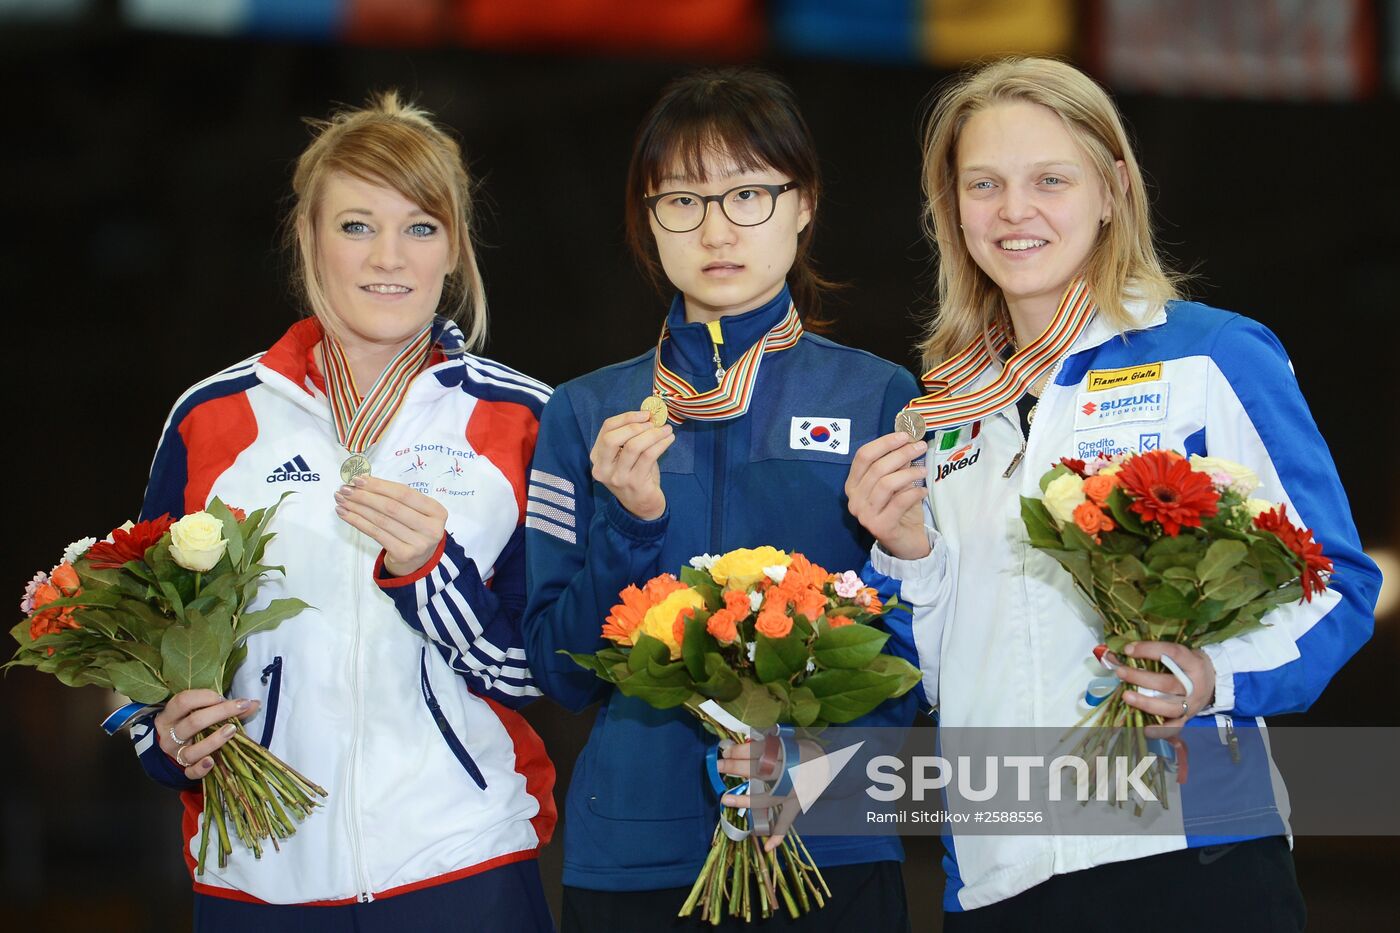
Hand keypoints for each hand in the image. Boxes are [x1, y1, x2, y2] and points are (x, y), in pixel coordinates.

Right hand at [153, 690, 260, 779]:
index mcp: (170, 715)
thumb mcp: (201, 712)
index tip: (223, 697)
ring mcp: (175, 754)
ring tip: (232, 730)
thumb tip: (254, 703)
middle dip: (219, 713)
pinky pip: (191, 772)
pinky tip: (212, 762)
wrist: (176, 747)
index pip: (182, 701)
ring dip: (214, 740)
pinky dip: (201, 768)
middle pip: (192, 723)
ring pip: (192, 750)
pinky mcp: (183, 769)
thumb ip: (227, 707)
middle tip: (240, 707)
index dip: (204, 697)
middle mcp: (169, 735)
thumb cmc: (192, 724)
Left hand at [335, 476, 447, 575]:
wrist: (419, 560)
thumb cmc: (414, 528)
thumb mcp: (416, 511)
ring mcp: (418, 543)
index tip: (358, 479)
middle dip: (365, 496)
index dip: (380, 485)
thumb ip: (397, 497)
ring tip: (341, 500)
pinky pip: (376, 534)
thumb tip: (362, 482)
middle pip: (391, 507)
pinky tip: (345, 514)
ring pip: (381, 520)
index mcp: (437, 511)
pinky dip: (358, 522)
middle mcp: (431, 528)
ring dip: (357, 508)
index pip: (404, 494)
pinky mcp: (404, 554)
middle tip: (345, 489)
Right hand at [589, 411, 674, 520]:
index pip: (606, 429)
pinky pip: (648, 456)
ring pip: (633, 446)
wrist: (642, 507)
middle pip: (612, 438)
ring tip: (666, 429)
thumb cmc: (635, 476)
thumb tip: (648, 414)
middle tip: (653, 423)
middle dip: (635, 426)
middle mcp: (603, 468)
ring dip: (652, 434)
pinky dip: (661, 444)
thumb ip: (631, 436)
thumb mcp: (627, 456)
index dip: (626, 417)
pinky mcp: (635, 483)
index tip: (645, 414)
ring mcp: (617, 477)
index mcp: (597, 457)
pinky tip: (669, 439)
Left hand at [717, 738, 821, 851]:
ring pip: (768, 797)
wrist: (826, 762)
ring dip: (746, 800)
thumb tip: (732, 746)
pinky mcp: (798, 804)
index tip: (724, 751)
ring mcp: (795, 791)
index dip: (741, 751)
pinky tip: (767, 846)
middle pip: (761, 771)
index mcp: (789, 751)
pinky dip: (779, 834)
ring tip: (725, 799)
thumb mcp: (785, 740)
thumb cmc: (799, 749)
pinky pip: (788, 821)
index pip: (761, 750)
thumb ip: (762, 744)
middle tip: (719, 766)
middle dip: (736, 768)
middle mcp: (792, 772)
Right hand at [846, 432, 930, 559]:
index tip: (905, 435)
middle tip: (920, 446)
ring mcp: (864, 515)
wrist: (906, 541)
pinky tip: (923, 491)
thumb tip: (909, 439)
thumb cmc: (900, 508)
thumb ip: (898, 463)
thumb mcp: (898, 482)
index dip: (884, 443)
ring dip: (908, 473)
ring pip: (886, 484)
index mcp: (853, 485)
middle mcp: (854, 500)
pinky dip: (914, 493)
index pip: (863, 457)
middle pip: (876, 468)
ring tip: (923, 471)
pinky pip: (898, 502)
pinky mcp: (880, 527)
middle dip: (901, 454)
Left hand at [1111, 641, 1216, 725]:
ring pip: (1169, 707)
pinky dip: (1158, 730)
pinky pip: (1174, 727)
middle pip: (1167, 683)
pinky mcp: (1187, 718)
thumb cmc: (1187, 665)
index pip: (1173, 653)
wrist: (1213, 681)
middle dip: (1141, 678)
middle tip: (1120, 672)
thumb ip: (1151, 653)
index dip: (1150, 650)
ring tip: (1125, 696)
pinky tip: (1143, 729)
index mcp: (1193, 663)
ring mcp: (1192, 704)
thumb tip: (1114, 654)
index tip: (1128, 649)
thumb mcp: (1178, 654)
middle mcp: (1194, 685)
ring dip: (1145, 703)